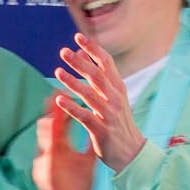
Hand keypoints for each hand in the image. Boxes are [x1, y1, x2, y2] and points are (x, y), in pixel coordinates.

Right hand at [33, 96, 95, 189]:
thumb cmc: (74, 187)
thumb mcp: (85, 162)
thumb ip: (90, 145)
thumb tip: (100, 129)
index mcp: (61, 147)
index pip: (62, 122)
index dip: (66, 106)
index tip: (71, 90)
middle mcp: (51, 152)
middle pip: (50, 127)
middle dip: (52, 111)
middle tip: (55, 94)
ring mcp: (46, 163)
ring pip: (44, 141)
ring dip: (46, 128)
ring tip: (49, 116)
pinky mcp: (45, 176)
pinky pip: (45, 161)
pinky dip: (46, 151)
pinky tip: (49, 145)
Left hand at [53, 35, 146, 171]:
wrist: (132, 153)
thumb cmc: (119, 122)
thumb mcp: (113, 96)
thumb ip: (99, 76)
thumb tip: (82, 53)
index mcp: (118, 89)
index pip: (107, 63)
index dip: (93, 49)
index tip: (78, 37)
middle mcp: (115, 99)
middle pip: (97, 76)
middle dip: (80, 62)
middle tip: (63, 51)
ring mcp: (109, 115)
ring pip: (90, 95)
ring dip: (73, 82)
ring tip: (57, 71)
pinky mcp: (102, 130)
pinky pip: (85, 116)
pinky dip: (73, 107)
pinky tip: (59, 99)